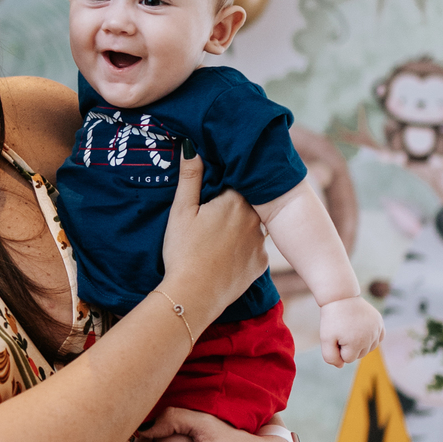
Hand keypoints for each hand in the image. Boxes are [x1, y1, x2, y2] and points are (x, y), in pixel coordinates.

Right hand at [161, 155, 268, 329]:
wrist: (194, 295)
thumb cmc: (183, 252)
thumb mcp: (181, 212)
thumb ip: (190, 177)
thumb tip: (191, 146)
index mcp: (235, 201)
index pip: (240, 181)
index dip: (229, 182)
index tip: (218, 185)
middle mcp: (255, 219)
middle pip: (252, 202)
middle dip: (240, 201)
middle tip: (218, 210)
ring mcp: (261, 243)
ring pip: (257, 225)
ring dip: (245, 225)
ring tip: (224, 233)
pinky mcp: (261, 265)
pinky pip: (258, 248)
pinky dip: (247, 249)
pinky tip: (229, 254)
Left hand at [318, 295, 383, 366]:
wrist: (341, 297)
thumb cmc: (332, 319)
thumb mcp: (325, 339)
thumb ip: (330, 357)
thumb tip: (341, 365)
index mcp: (357, 344)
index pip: (347, 359)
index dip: (338, 349)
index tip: (335, 336)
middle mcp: (370, 338)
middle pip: (359, 355)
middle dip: (348, 347)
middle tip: (342, 331)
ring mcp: (377, 330)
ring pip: (368, 348)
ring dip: (359, 343)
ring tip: (350, 329)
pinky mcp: (380, 323)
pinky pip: (378, 339)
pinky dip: (370, 337)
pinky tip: (362, 329)